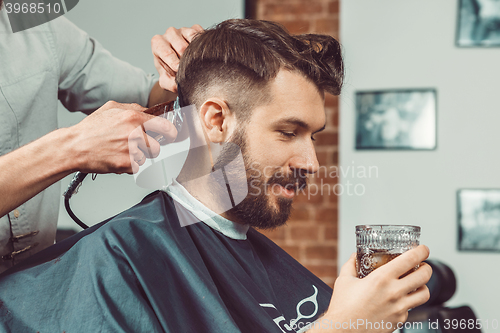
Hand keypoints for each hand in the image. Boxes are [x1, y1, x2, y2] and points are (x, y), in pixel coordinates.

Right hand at [69, 101, 177, 173]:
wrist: (73, 147)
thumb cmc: (91, 129)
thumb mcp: (111, 108)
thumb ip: (134, 108)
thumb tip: (150, 111)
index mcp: (133, 118)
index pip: (165, 126)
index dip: (170, 133)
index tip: (171, 136)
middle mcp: (134, 133)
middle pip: (158, 147)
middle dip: (150, 148)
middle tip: (138, 146)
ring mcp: (130, 150)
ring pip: (147, 158)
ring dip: (139, 157)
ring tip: (123, 151)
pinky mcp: (125, 165)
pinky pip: (138, 168)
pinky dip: (130, 166)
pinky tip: (118, 158)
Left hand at [151, 24, 203, 91]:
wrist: (181, 66)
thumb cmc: (171, 71)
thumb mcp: (167, 81)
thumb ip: (169, 84)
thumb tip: (178, 86)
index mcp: (158, 43)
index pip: (166, 52)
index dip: (174, 63)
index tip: (179, 70)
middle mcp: (170, 34)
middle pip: (181, 46)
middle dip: (187, 59)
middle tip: (191, 69)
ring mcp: (183, 30)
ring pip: (192, 38)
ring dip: (197, 52)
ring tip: (199, 62)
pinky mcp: (196, 28)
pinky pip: (201, 34)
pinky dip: (204, 44)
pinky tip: (204, 53)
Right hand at [312, 245, 431, 332]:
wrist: (343, 331)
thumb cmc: (343, 307)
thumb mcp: (344, 280)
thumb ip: (351, 265)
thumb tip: (355, 256)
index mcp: (381, 279)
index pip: (410, 259)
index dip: (421, 251)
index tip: (423, 249)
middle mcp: (394, 292)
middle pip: (424, 276)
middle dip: (427, 267)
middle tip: (422, 265)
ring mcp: (399, 308)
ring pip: (424, 294)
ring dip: (423, 285)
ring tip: (416, 283)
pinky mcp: (399, 320)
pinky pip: (411, 308)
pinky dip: (408, 302)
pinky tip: (398, 300)